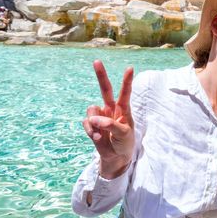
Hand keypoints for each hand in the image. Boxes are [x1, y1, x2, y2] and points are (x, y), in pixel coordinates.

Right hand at [82, 60, 133, 178]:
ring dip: (95, 122)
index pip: (125, 92)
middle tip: (96, 61)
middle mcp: (111, 108)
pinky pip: (87, 123)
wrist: (116, 156)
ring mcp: (100, 115)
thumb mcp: (124, 134)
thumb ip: (111, 124)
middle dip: (101, 75)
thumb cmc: (125, 142)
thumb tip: (95, 118)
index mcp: (123, 109)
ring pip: (92, 110)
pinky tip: (97, 138)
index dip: (127, 81)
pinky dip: (90, 131)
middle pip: (105, 89)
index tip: (130, 68)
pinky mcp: (91, 124)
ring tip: (102, 134)